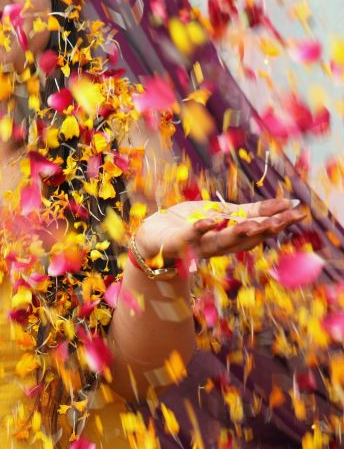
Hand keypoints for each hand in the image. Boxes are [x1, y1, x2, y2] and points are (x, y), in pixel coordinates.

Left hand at [134, 197, 306, 265]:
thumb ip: (245, 212)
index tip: (298, 211)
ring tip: (256, 224)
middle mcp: (217, 242)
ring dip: (240, 233)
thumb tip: (282, 204)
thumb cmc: (184, 224)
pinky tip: (211, 221)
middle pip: (247, 237)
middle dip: (268, 228)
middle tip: (288, 220)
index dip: (276, 217)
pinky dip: (201, 229)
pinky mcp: (177, 242)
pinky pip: (190, 236)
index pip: (257, 224)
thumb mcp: (219, 213)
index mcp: (228, 231)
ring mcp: (197, 244)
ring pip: (223, 241)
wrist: (150, 240)